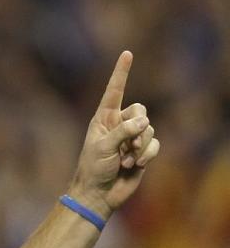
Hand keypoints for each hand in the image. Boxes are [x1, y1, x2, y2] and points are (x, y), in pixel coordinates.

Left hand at [69, 51, 160, 217]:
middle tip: (128, 145)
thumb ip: (123, 131)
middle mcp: (118, 125)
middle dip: (138, 126)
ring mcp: (131, 138)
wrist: (98, 194)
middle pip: (140, 110)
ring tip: (126, 159)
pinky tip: (136, 164)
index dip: (121, 73)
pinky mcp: (142, 151)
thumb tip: (144, 122)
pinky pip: (154, 143)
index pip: (114, 91)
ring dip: (140, 144)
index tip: (127, 53)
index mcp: (103, 119)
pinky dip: (148, 153)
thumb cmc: (93, 169)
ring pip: (149, 128)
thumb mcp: (103, 147)